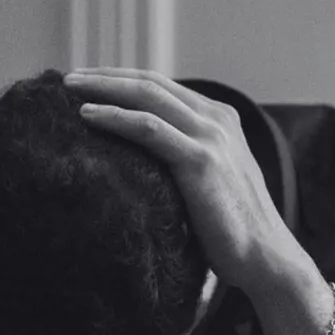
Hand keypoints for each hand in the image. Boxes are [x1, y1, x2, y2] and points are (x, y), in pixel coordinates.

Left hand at [63, 67, 315, 297]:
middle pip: (151, 83)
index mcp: (220, 119)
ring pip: (146, 97)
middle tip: (69, 78)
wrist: (266, 258)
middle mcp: (216, 119)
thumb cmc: (234, 233)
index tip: (90, 83)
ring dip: (103, 89)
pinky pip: (147, 128)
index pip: (163, 87)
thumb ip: (187, 164)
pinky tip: (87, 116)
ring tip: (68, 89)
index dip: (123, 80)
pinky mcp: (199, 161)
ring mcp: (210, 137)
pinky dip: (114, 117)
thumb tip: (148, 171)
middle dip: (107, 76)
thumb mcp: (212, 185)